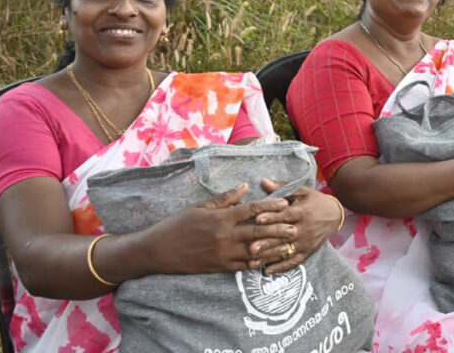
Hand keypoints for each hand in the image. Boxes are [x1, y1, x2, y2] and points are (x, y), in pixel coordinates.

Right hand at [143, 183, 293, 274]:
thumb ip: (224, 198)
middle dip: (279, 229)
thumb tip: (244, 186)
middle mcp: (225, 236)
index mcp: (221, 218)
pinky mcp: (219, 267)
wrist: (158, 251)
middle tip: (296, 227)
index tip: (285, 203)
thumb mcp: (200, 207)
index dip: (270, 206)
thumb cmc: (178, 225)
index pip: (251, 210)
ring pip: (255, 251)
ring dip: (274, 248)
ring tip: (289, 246)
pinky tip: (269, 260)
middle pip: (259, 231)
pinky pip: (243, 265)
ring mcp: (223, 254)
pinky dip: (258, 262)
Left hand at [247, 183, 342, 273]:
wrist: (334, 215)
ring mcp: (306, 242)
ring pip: (286, 251)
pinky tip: (267, 271)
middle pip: (283, 236)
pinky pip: (294, 261)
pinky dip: (281, 267)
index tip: (257, 219)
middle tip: (250, 247)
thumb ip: (282, 187)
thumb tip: (263, 181)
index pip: (285, 215)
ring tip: (252, 262)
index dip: (272, 217)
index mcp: (303, 212)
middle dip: (267, 242)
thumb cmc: (315, 201)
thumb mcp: (301, 191)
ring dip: (269, 257)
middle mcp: (304, 228)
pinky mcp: (307, 252)